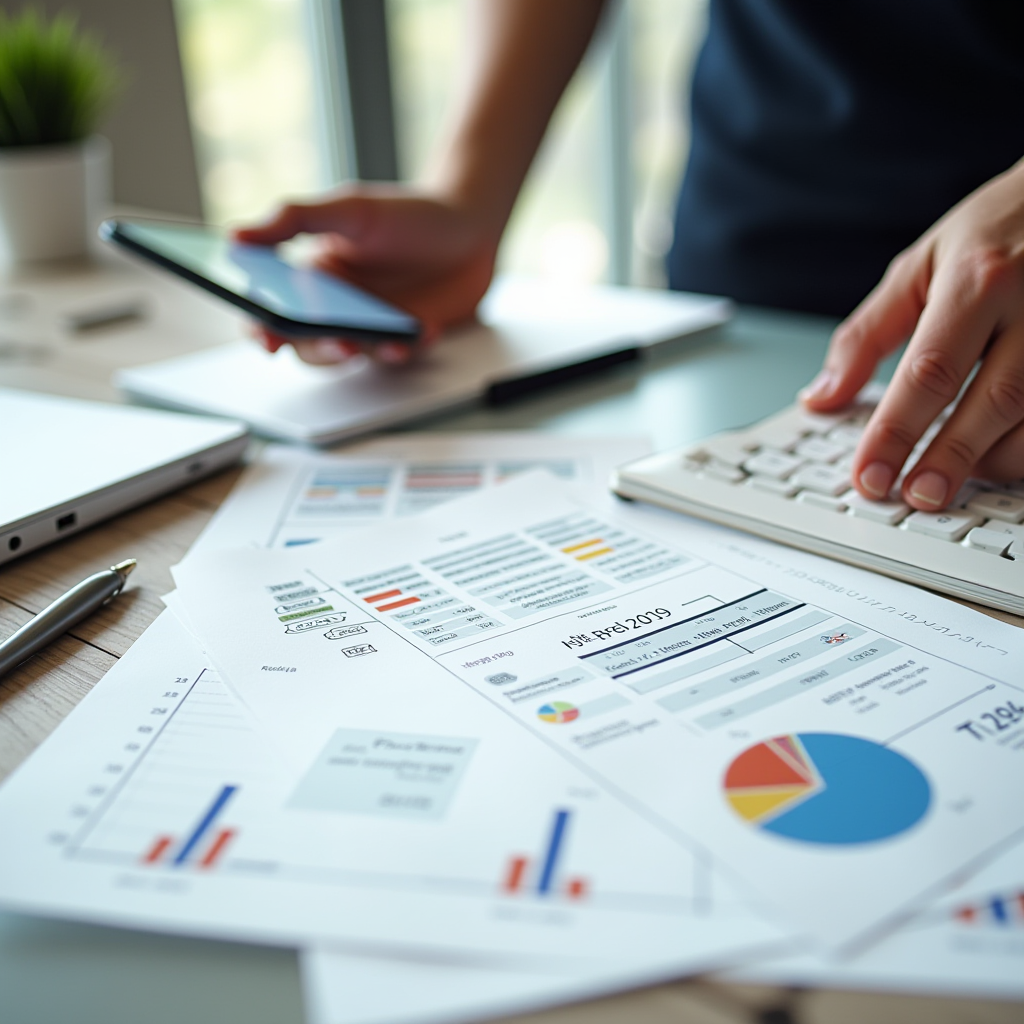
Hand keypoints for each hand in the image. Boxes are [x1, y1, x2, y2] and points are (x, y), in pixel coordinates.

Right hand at [233, 183, 499, 365]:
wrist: (473, 224)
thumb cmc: (410, 212)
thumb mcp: (350, 209)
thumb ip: (295, 220)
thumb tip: (236, 236)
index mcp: (314, 273)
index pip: (271, 308)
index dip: (261, 327)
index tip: (266, 336)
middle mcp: (337, 303)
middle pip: (307, 344)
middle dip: (320, 350)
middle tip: (340, 343)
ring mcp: (370, 323)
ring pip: (353, 356)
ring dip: (368, 354)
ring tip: (390, 342)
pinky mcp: (404, 337)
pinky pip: (399, 355)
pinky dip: (411, 348)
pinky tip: (426, 329)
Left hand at [801, 157, 1023, 509]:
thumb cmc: (997, 230)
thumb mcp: (920, 267)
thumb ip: (867, 336)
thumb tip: (821, 397)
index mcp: (979, 281)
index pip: (929, 371)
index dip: (896, 431)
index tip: (870, 475)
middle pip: (993, 401)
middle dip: (950, 459)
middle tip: (915, 497)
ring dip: (996, 458)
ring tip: (955, 477)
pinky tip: (1002, 455)